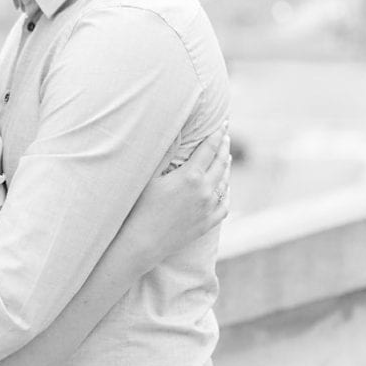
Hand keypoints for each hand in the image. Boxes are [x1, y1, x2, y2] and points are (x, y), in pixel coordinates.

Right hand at [128, 125, 231, 247]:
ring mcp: (208, 208)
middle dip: (223, 146)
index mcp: (190, 176)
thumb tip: (173, 131)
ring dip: (225, 167)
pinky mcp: (207, 223)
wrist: (142, 242)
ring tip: (225, 156)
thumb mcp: (148, 176)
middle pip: (220, 162)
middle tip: (224, 134)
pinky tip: (226, 187)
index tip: (222, 123)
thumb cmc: (138, 207)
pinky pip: (224, 204)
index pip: (209, 148)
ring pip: (224, 182)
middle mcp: (204, 190)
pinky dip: (227, 193)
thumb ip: (164, 153)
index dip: (216, 134)